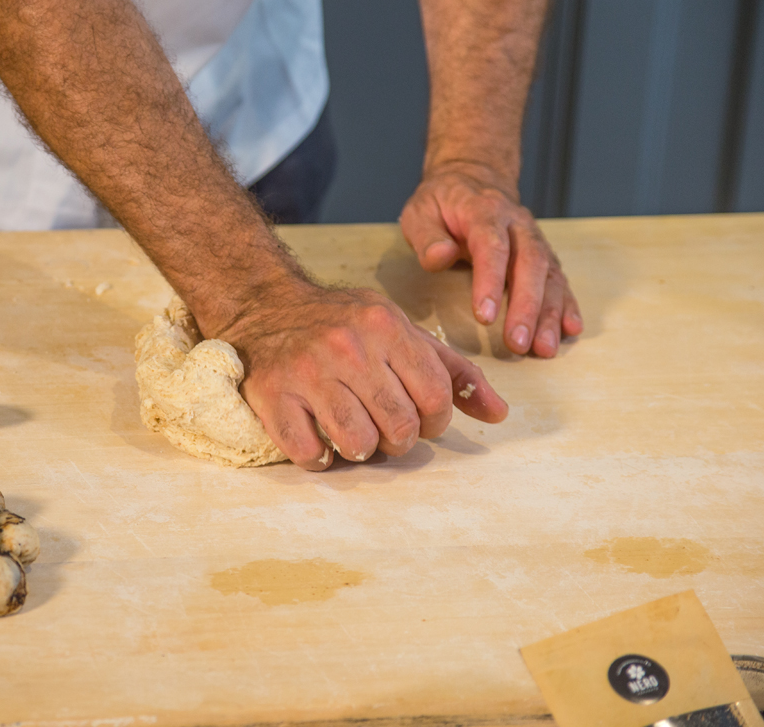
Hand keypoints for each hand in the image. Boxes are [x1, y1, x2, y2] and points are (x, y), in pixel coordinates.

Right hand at [218, 283, 507, 470]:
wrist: (266, 306)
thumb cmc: (344, 323)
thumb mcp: (401, 331)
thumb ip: (451, 370)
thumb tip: (497, 413)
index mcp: (386, 327)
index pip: (435, 397)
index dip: (434, 421)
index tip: (419, 417)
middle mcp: (348, 347)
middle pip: (400, 426)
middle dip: (399, 440)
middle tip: (386, 430)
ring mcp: (306, 373)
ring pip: (357, 444)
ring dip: (361, 451)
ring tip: (354, 435)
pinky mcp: (272, 396)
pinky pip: (309, 453)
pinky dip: (319, 458)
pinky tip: (319, 438)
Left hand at [399, 161, 582, 356]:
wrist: (473, 178)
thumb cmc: (442, 202)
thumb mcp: (420, 212)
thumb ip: (427, 237)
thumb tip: (440, 257)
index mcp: (484, 211)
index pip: (492, 247)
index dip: (490, 282)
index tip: (485, 316)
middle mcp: (517, 224)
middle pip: (530, 264)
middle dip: (526, 307)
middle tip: (518, 344)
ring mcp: (534, 238)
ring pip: (549, 275)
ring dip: (549, 314)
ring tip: (544, 348)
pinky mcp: (543, 254)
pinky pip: (559, 279)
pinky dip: (566, 305)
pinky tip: (570, 329)